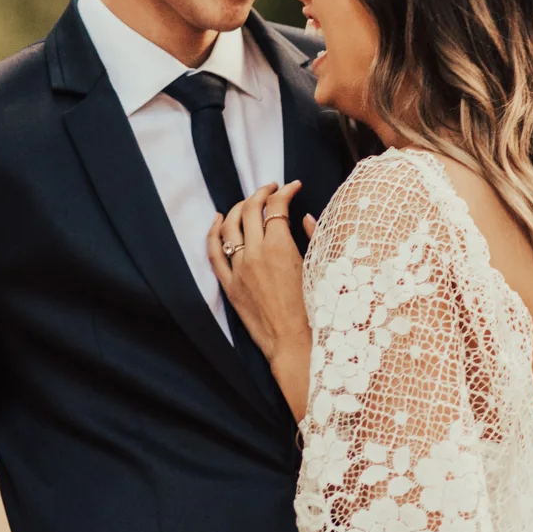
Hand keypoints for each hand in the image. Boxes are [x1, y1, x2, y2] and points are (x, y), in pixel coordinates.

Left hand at [208, 181, 314, 416]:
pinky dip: (213, 233)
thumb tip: (306, 218)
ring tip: (248, 202)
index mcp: (280, 247)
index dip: (286, 192)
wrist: (295, 344)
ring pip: (229, 227)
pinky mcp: (230, 286)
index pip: (277, 206)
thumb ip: (313, 239)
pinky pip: (214, 253)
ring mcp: (239, 270)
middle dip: (262, 193)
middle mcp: (255, 254)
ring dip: (237, 208)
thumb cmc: (315, 310)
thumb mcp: (320, 269)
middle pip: (250, 210)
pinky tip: (216, 220)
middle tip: (272, 189)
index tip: (293, 187)